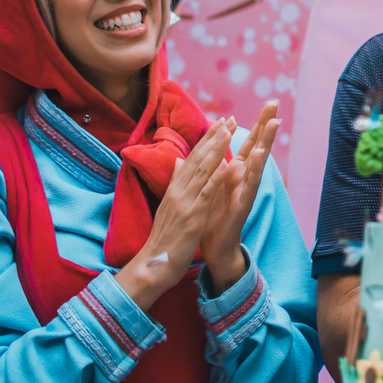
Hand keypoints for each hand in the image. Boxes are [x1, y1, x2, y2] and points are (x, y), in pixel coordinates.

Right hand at [115, 120, 232, 310]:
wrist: (154, 264)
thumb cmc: (165, 237)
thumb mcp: (171, 205)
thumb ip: (177, 181)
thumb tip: (180, 159)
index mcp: (175, 188)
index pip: (193, 158)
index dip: (207, 139)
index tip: (220, 122)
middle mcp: (179, 191)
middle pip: (198, 159)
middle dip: (214, 137)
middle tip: (227, 118)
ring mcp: (185, 202)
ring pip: (202, 171)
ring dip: (216, 150)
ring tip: (228, 131)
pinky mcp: (192, 216)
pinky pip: (206, 193)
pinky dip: (216, 178)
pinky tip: (226, 165)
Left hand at [201, 101, 279, 295]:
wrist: (214, 246)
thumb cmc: (214, 216)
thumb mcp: (213, 184)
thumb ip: (217, 164)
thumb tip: (218, 145)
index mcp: (236, 170)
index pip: (249, 141)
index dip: (258, 122)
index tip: (269, 102)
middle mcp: (245, 177)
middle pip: (258, 145)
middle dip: (266, 124)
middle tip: (275, 103)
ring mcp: (247, 189)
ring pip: (258, 162)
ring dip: (266, 142)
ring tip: (274, 123)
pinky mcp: (244, 204)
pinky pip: (250, 184)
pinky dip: (254, 169)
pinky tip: (257, 155)